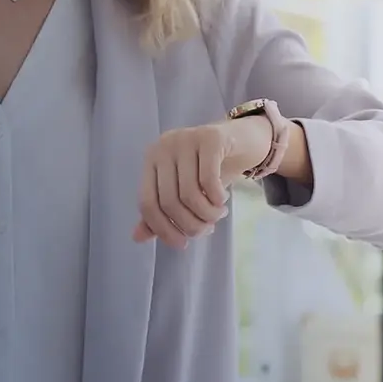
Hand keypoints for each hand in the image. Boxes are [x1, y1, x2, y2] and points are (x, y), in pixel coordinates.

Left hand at [132, 122, 241, 247]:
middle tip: (207, 229)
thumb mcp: (185, 190)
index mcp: (151, 160)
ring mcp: (185, 139)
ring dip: (206, 214)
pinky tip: (222, 200)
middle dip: (190, 224)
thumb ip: (161, 211)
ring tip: (217, 215)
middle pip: (168, 201)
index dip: (162, 229)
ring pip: (189, 193)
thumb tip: (137, 237)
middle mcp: (163, 147)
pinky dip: (216, 199)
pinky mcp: (210, 138)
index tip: (182, 244)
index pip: (147, 202)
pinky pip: (208, 180)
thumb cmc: (211, 168)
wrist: (245, 139)